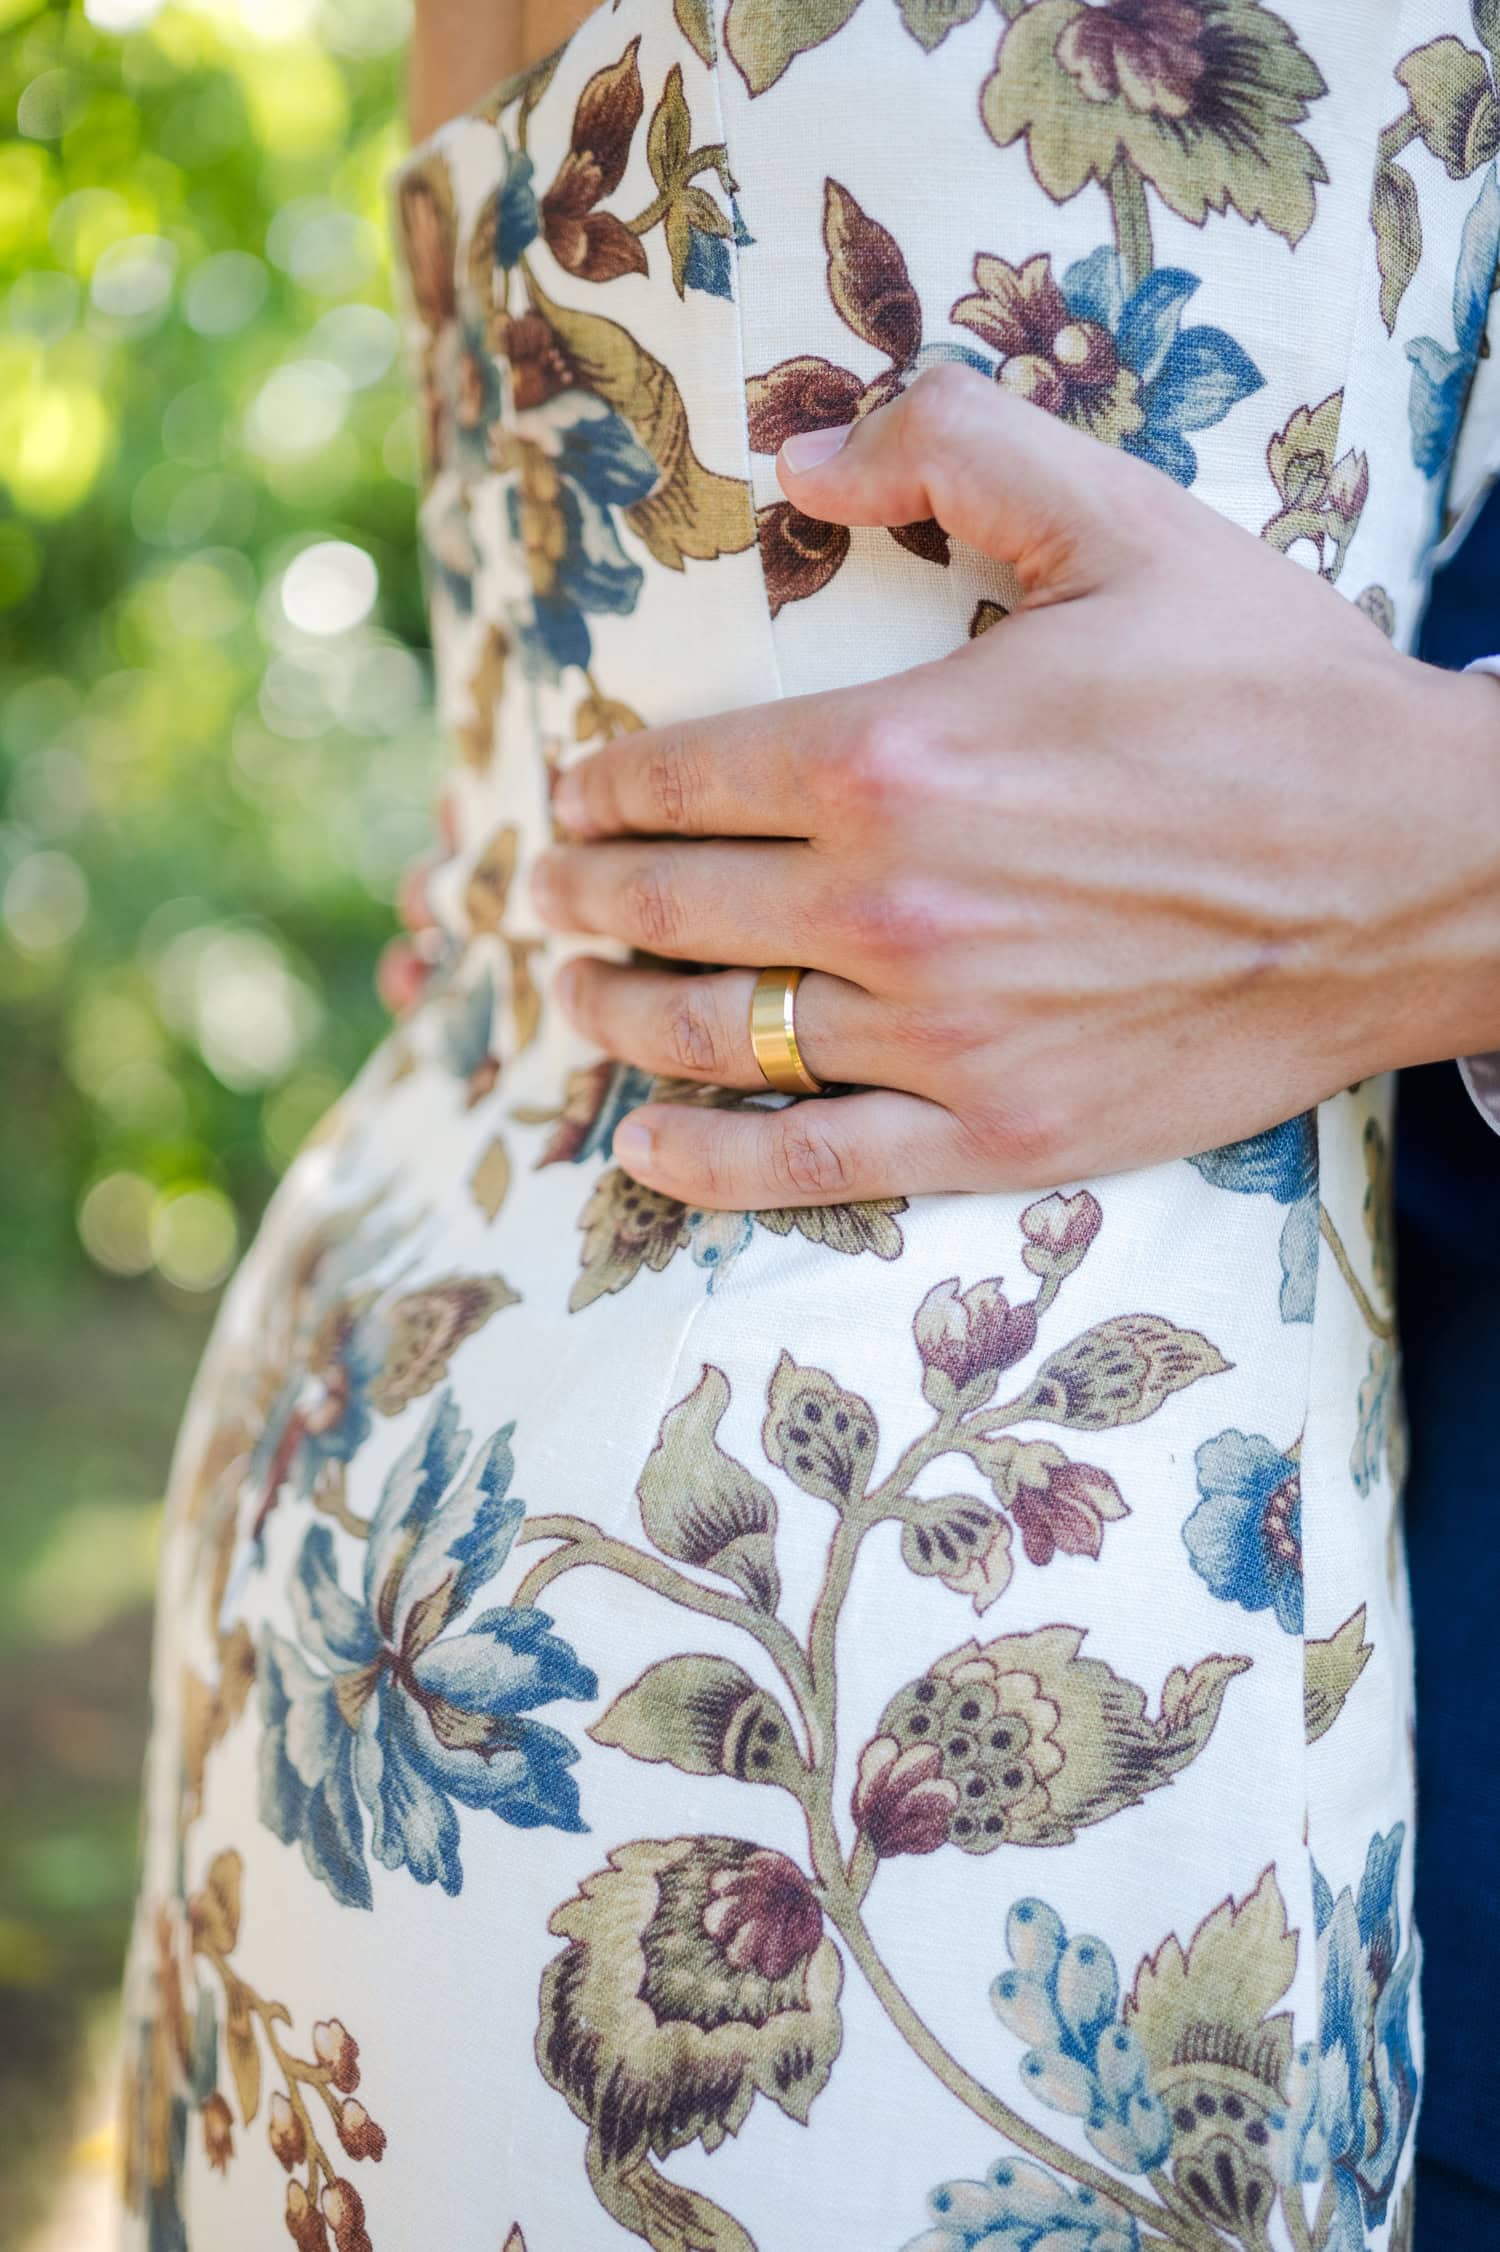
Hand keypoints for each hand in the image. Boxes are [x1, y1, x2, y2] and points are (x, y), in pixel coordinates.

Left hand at [529, 365, 1499, 1209]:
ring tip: (574, 995)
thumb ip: (952, 446)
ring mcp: (941, 1035)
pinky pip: (812, 1166)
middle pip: (672, 909)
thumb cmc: (1274, 692)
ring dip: (615, 1016)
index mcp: (894, 756)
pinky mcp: (1000, 1130)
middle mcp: (890, 908)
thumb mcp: (1126, 520)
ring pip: (716, 1035)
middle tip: (548, 893)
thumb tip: (801, 451)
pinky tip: (648, 1145)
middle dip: (586, 897)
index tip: (572, 795)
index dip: (601, 788)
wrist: (1422, 869)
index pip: (680, 779)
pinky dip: (710, 1162)